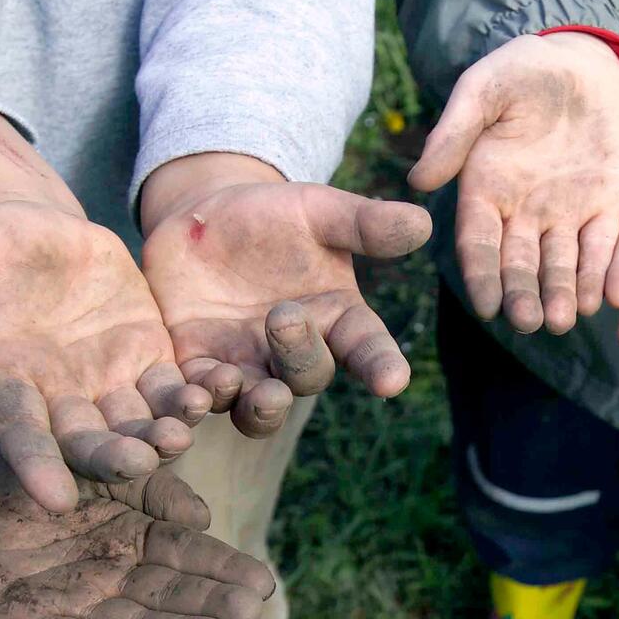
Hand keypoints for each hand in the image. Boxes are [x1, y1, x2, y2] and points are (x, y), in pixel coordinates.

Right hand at [0, 198, 206, 513]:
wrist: (40, 238)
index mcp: (5, 384)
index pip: (18, 433)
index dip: (34, 465)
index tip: (53, 500)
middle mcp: (58, 400)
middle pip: (85, 441)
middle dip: (109, 456)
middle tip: (135, 467)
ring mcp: (108, 386)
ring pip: (137, 422)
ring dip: (160, 433)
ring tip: (181, 435)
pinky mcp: (150, 364)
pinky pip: (176, 388)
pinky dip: (195, 394)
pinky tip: (216, 393)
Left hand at [140, 153, 429, 436]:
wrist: (205, 218)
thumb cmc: (274, 216)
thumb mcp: (317, 210)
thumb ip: (363, 223)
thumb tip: (423, 221)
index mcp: (339, 319)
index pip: (369, 350)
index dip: (381, 367)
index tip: (392, 381)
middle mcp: (298, 354)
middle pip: (309, 375)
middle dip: (300, 355)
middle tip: (285, 318)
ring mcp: (249, 367)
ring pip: (259, 407)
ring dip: (259, 406)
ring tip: (250, 389)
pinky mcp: (199, 368)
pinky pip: (201, 396)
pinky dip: (200, 400)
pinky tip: (195, 393)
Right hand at [408, 31, 618, 331]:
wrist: (583, 59)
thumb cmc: (522, 69)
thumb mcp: (483, 89)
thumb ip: (454, 132)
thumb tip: (418, 180)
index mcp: (484, 191)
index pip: (478, 243)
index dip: (481, 275)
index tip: (486, 306)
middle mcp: (522, 213)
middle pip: (519, 265)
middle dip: (523, 295)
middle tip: (528, 322)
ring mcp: (565, 213)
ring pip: (561, 265)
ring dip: (561, 294)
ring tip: (564, 320)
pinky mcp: (606, 207)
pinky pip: (604, 245)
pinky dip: (603, 271)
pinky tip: (604, 295)